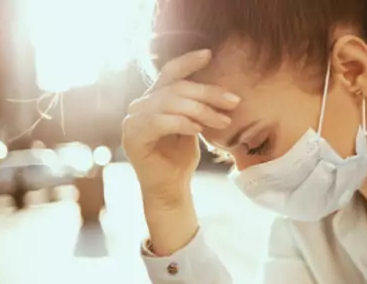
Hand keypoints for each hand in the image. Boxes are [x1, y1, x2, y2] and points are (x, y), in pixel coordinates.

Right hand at [122, 49, 240, 254]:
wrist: (170, 189)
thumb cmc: (181, 157)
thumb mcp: (193, 125)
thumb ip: (195, 106)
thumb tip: (218, 88)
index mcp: (154, 98)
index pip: (170, 72)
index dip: (189, 61)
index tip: (210, 54)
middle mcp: (140, 105)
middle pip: (177, 88)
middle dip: (209, 93)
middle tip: (234, 102)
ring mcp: (133, 120)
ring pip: (171, 102)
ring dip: (201, 110)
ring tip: (222, 121)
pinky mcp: (133, 136)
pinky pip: (161, 121)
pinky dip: (183, 122)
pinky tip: (199, 129)